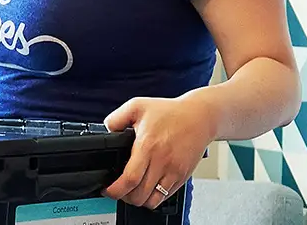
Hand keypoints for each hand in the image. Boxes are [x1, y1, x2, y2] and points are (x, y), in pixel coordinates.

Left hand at [102, 96, 218, 208]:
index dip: (115, 190)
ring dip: (139, 200)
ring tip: (133, 192)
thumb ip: (117, 119)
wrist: (200, 116)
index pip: (129, 179)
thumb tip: (106, 131)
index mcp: (147, 145)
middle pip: (139, 195)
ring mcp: (173, 171)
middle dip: (124, 197)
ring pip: (152, 200)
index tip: (107, 190)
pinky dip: (154, 197)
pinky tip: (148, 188)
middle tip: (119, 191)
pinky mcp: (182, 176)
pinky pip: (165, 197)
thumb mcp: (137, 106)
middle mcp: (161, 161)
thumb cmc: (170, 111)